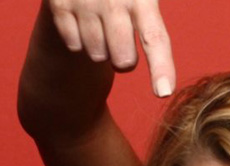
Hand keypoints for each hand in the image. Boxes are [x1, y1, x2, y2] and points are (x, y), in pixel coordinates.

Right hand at [48, 0, 174, 95]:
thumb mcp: (144, 2)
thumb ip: (155, 32)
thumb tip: (171, 79)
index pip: (155, 37)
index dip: (161, 67)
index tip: (164, 92)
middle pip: (124, 60)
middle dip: (124, 60)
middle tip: (121, 40)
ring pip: (98, 55)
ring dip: (101, 48)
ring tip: (100, 24)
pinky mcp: (57, 2)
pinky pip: (74, 45)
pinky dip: (79, 40)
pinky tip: (80, 20)